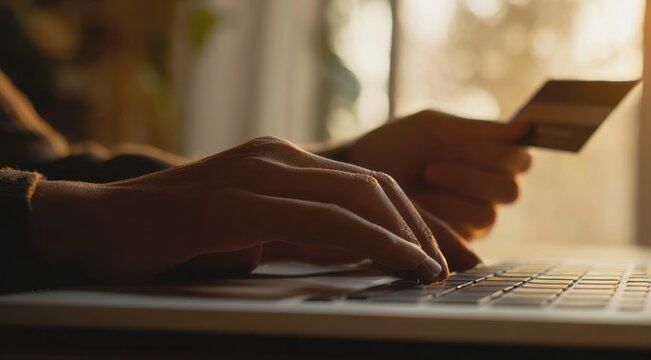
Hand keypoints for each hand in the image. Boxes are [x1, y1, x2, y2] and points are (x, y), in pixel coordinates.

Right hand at [28, 137, 471, 283]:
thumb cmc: (175, 238)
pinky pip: (324, 218)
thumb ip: (302, 235)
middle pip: (378, 186)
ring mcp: (260, 172)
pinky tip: (402, 262)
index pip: (369, 185)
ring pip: (360, 195)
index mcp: (285, 163)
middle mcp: (280, 157)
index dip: (415, 219)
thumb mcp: (252, 234)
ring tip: (437, 270)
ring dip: (409, 234)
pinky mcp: (239, 199)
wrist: (97, 229)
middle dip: (428, 226)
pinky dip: (373, 241)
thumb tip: (357, 254)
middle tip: (461, 265)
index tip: (450, 254)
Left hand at [349, 110, 531, 238]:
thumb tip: (527, 125)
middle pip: (509, 191)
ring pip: (486, 215)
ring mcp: (473, 221)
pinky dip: (436, 215)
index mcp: (492, 158)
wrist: (358, 173)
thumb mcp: (434, 128)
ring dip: (449, 196)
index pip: (520, 160)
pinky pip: (461, 235)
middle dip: (467, 176)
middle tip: (431, 166)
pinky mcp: (455, 245)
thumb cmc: (398, 145)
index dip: (494, 154)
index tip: (456, 145)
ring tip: (421, 181)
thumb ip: (480, 130)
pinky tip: (417, 203)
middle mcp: (488, 191)